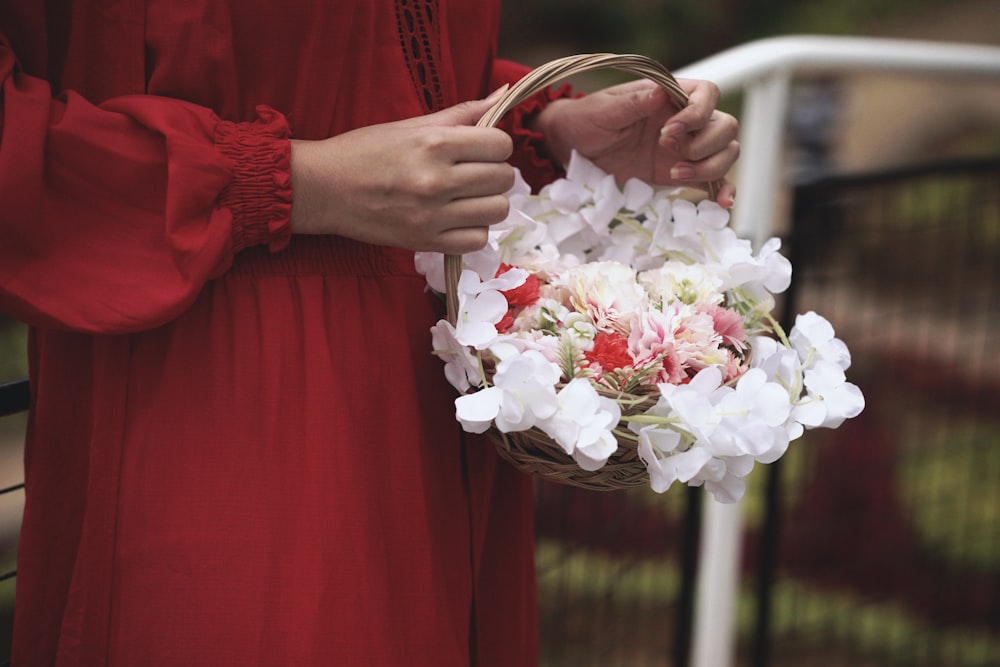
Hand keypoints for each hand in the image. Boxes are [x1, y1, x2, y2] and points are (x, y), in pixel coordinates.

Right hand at [289, 93, 514, 253]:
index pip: (500, 145)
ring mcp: (431, 215)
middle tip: (473, 172)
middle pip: (503, 179)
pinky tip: (457, 218)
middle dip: (494, 172)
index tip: (481, 148)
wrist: (323, 189)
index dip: (496, 145)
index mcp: (434, 143)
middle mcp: (435, 180)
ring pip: (497, 211)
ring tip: (467, 197)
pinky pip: (477, 240)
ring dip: (488, 202)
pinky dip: (474, 229)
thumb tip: (501, 98)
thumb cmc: (365, 151)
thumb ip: (461, 114)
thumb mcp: (411, 125)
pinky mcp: (425, 242)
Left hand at [531, 78, 739, 206]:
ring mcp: (685, 148)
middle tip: (666, 151)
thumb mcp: (602, 110)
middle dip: (705, 143)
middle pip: (725, 126)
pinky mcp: (680, 173)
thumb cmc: (585, 120)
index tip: (669, 131)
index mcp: (669, 95)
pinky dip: (720, 191)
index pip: (707, 94)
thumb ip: (631, 104)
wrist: (570, 149)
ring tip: (674, 175)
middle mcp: (685, 120)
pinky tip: (722, 204)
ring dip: (710, 167)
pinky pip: (711, 180)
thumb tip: (660, 93)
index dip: (698, 113)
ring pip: (725, 153)